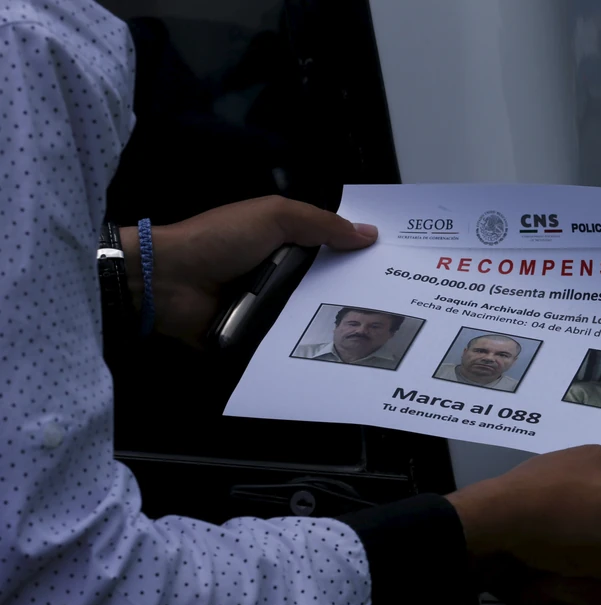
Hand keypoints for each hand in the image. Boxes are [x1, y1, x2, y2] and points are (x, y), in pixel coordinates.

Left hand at [121, 196, 377, 345]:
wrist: (169, 282)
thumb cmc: (222, 240)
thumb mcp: (274, 217)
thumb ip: (321, 224)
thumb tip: (369, 235)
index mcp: (284, 241)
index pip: (330, 249)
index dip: (357, 256)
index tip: (394, 269)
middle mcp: (280, 273)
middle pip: (326, 286)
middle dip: (354, 295)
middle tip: (396, 309)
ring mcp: (269, 306)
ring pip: (312, 316)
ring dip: (333, 323)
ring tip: (377, 338)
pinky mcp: (258, 337)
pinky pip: (288, 342)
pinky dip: (305, 345)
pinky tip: (339, 356)